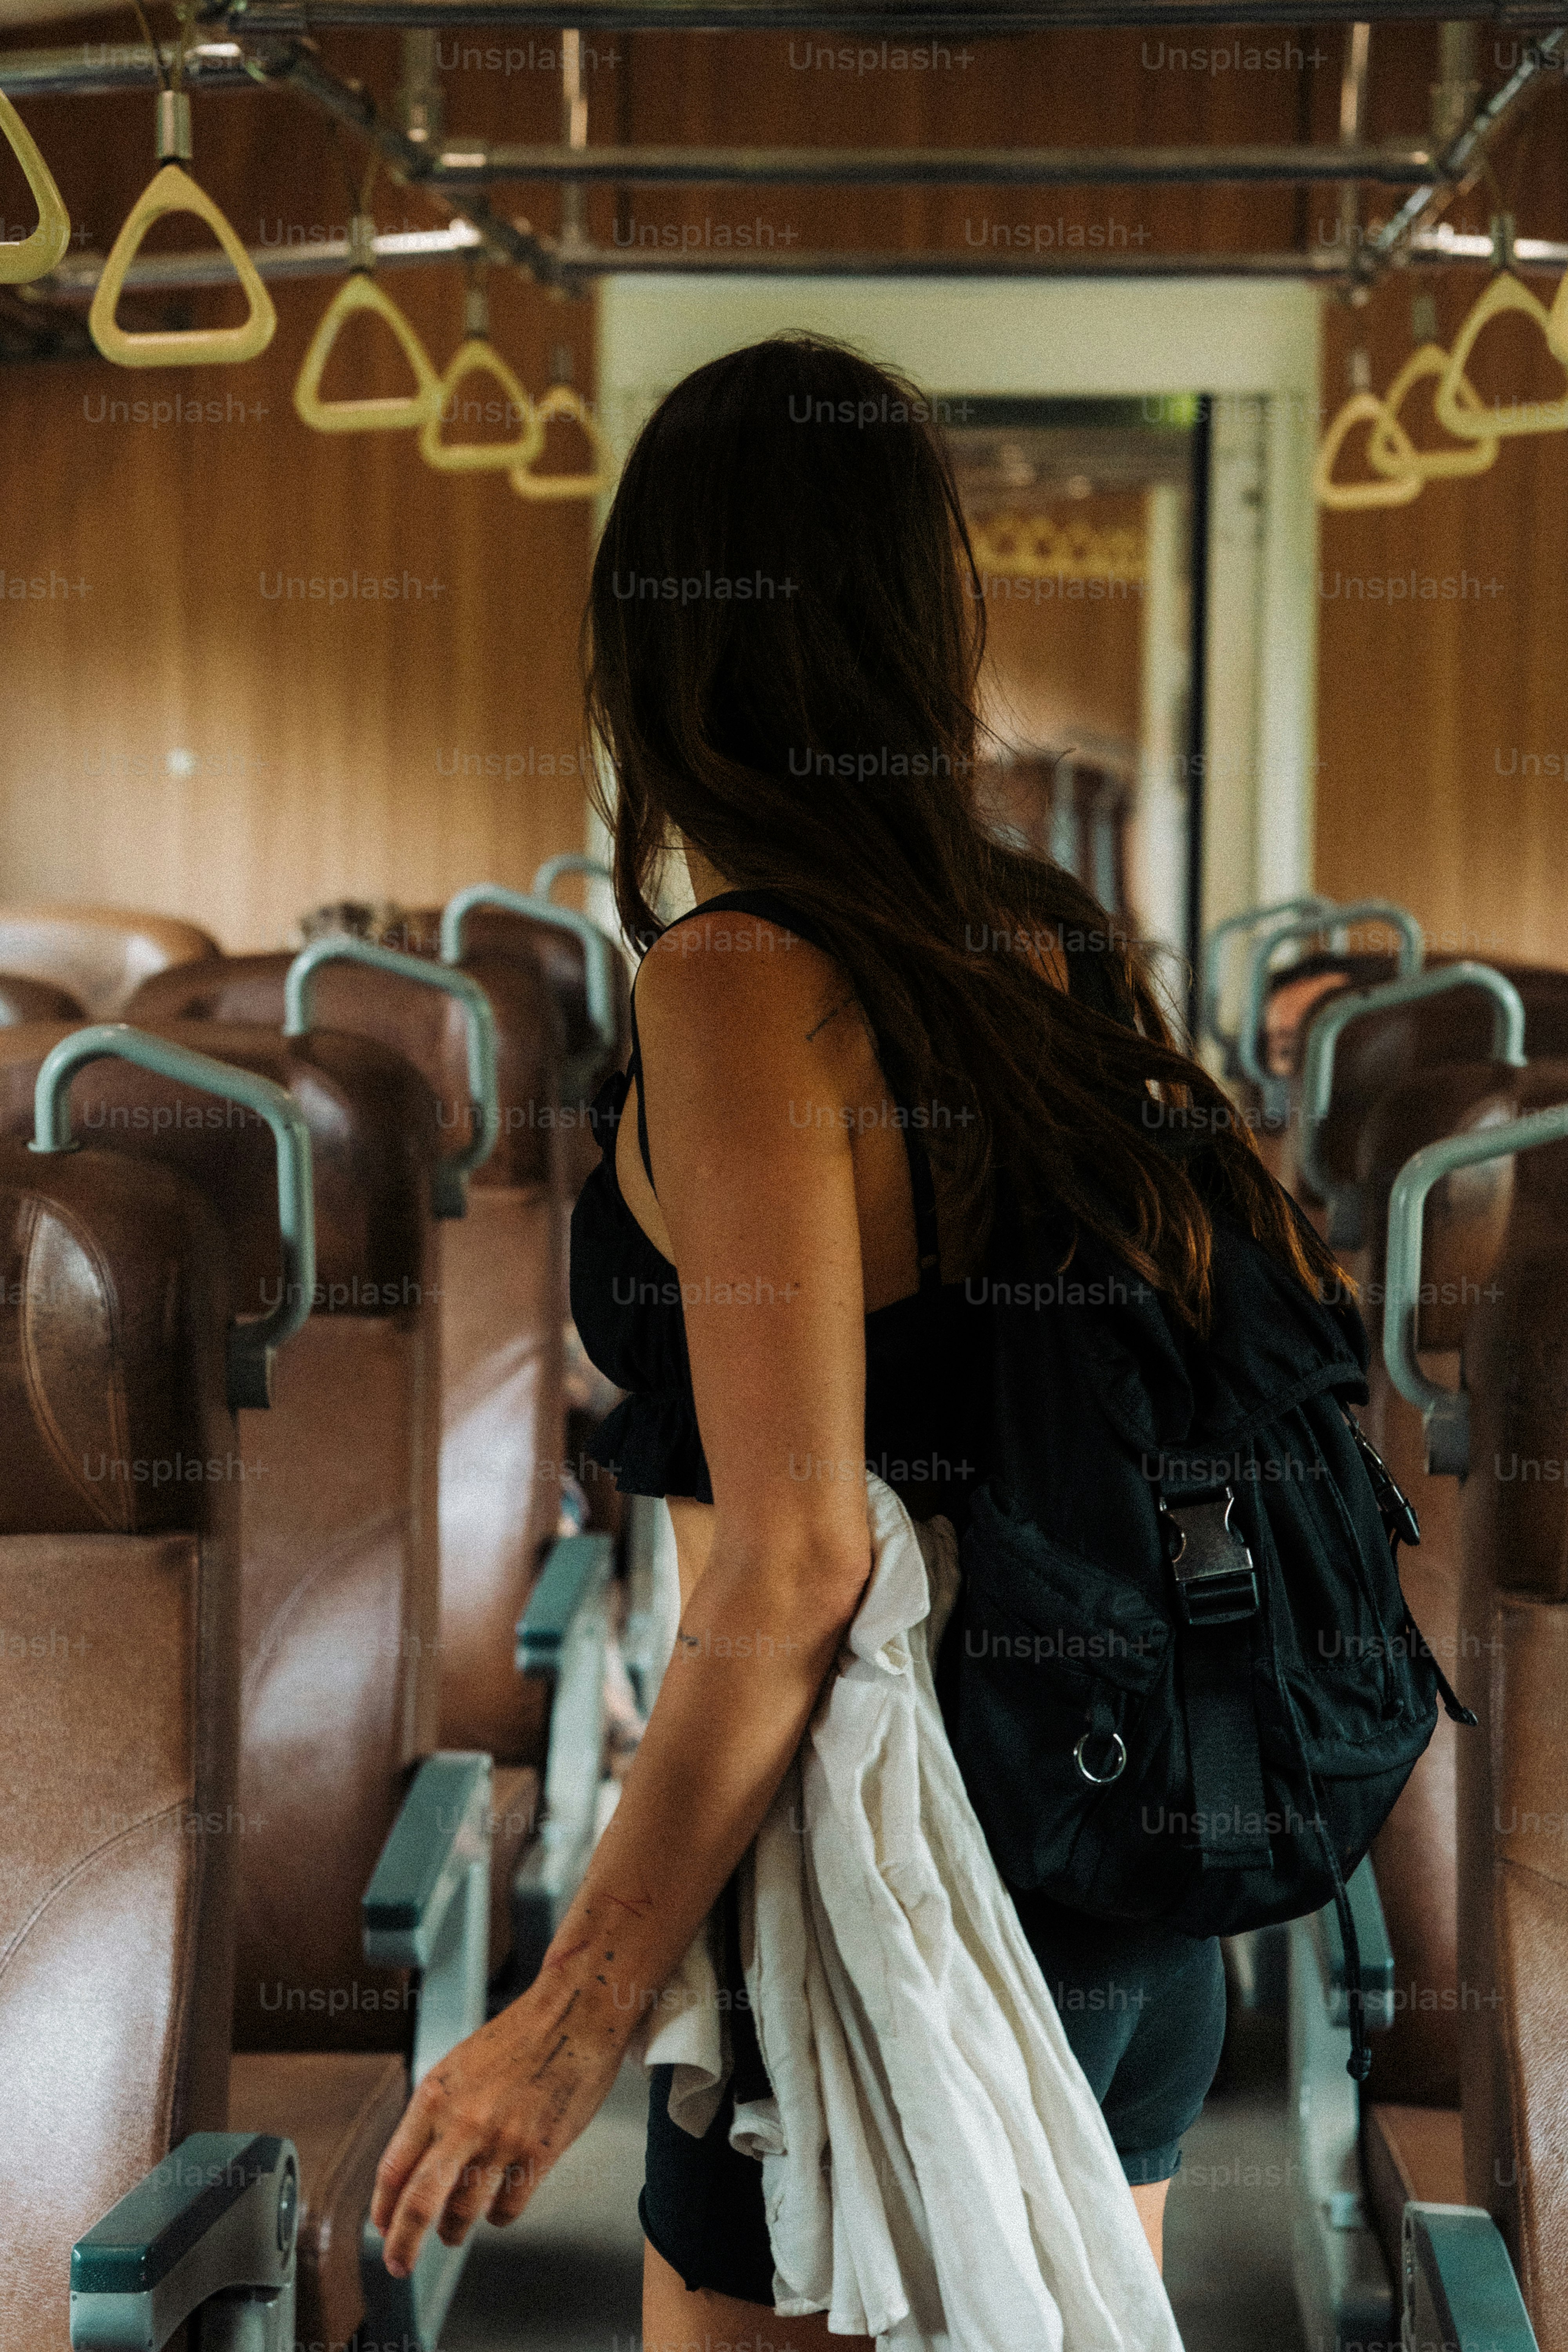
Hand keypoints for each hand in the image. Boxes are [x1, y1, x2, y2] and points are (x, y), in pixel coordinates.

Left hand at [369, 1977, 627, 2276]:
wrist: (575, 2015)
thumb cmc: (516, 2040)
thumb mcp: (457, 2069)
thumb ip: (433, 2117)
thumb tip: (410, 2173)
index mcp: (435, 2095)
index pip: (394, 2169)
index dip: (383, 2209)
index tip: (381, 2230)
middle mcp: (463, 2121)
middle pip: (420, 2202)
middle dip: (403, 2244)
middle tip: (398, 2265)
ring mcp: (502, 2139)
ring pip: (463, 2214)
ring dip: (453, 2231)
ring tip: (453, 2233)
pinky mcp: (539, 2153)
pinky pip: (507, 2209)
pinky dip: (497, 2217)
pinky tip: (497, 2207)